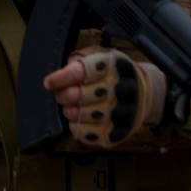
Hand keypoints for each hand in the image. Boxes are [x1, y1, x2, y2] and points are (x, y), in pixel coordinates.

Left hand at [43, 47, 166, 147]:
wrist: (141, 92)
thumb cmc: (114, 73)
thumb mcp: (100, 57)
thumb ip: (80, 61)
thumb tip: (60, 75)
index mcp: (112, 65)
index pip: (79, 72)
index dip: (60, 78)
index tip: (49, 83)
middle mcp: (118, 88)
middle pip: (76, 95)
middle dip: (63, 96)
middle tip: (63, 95)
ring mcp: (119, 111)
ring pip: (80, 115)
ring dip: (70, 112)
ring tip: (72, 107)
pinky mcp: (117, 130)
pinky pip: (88, 133)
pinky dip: (78, 128)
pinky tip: (80, 120)